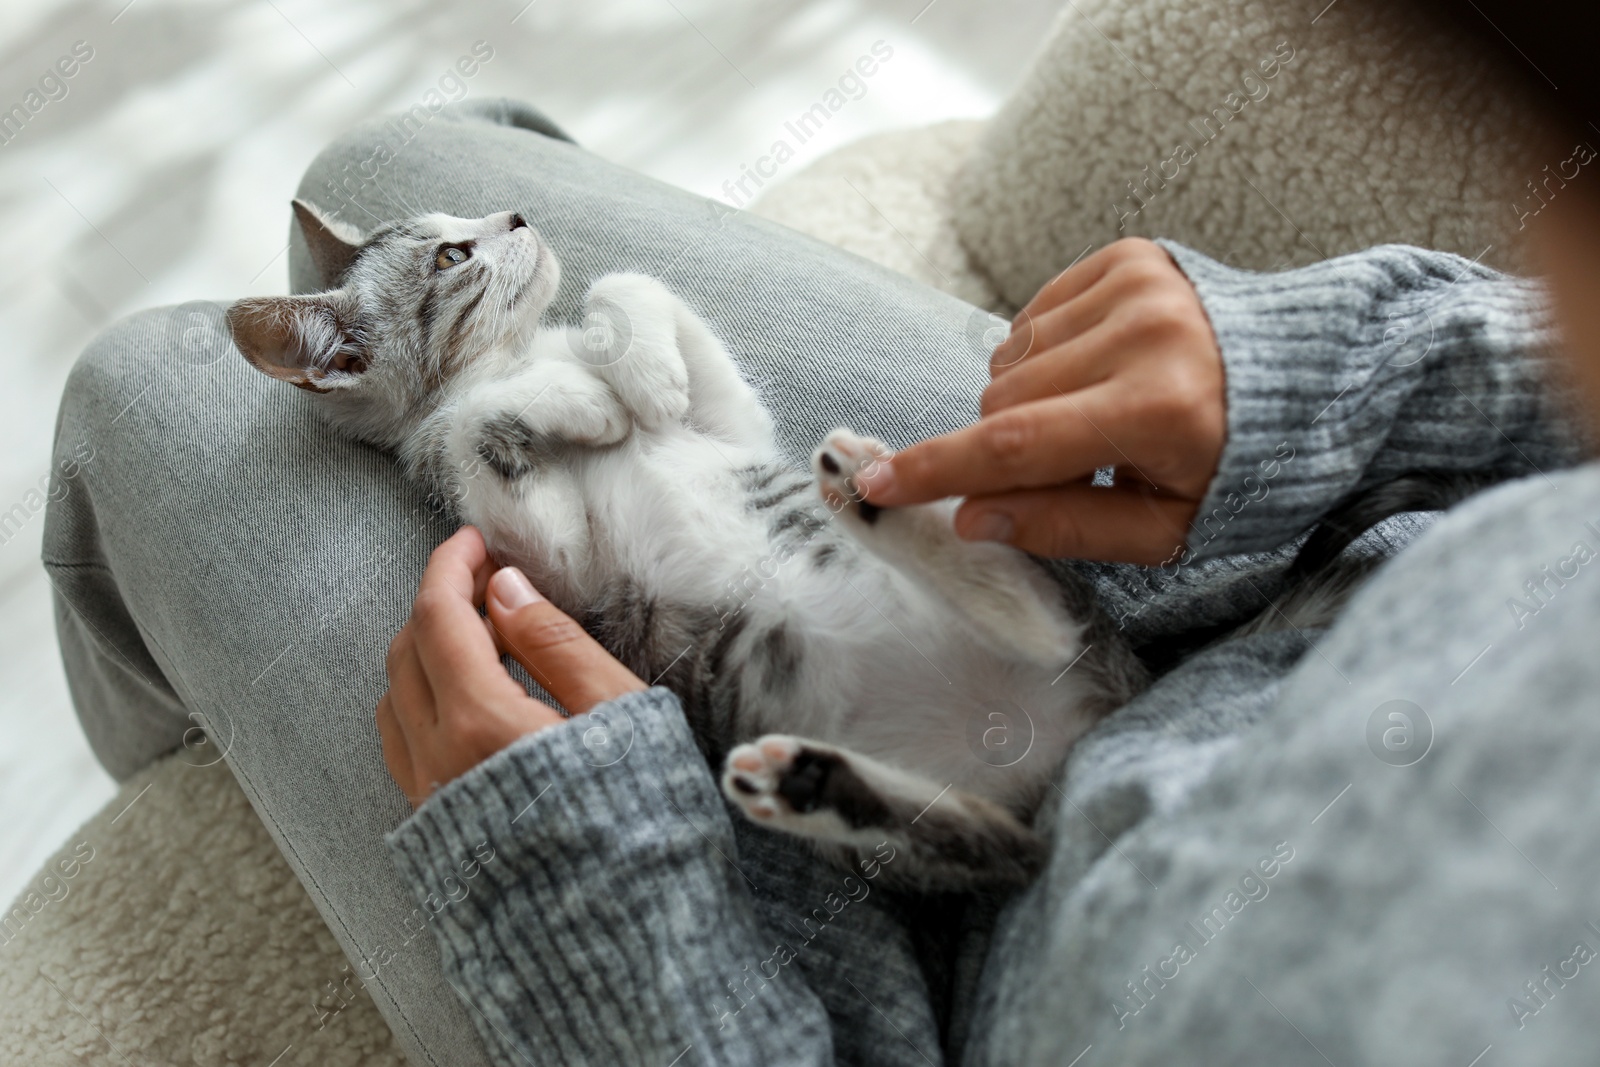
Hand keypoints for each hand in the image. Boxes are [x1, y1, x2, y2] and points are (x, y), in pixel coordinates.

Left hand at [376, 526, 645, 808]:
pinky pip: (402, 745)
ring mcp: (430, 798)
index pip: (440, 617)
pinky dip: (419, 701)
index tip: (473, 540)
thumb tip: (505, 589)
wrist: (629, 939)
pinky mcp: (436, 830)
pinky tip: (463, 700)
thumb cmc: (641, 822)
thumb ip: (557, 646)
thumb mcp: (618, 715)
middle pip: (406, 652)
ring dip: (423, 651)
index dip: (451, 566)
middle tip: (484, 580)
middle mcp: (438, 759)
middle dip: (437, 602)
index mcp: (481, 723)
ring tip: (478, 637)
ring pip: (394, 700)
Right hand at [858, 239, 1225, 563]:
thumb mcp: (1167, 528)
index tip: (877, 484)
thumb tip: (972, 517)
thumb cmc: (1237, 465)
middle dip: (1011, 442)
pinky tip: (1096, 371)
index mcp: (1162, 411)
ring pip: (1011, 356)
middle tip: (1069, 460)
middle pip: (1005, 400)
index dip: (939, 469)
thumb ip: (1069, 527)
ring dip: (1028, 396)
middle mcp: (1146, 334)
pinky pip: (1034, 316)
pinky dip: (1045, 353)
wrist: (1316, 372)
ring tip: (1093, 411)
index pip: (1019, 444)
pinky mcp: (1129, 256)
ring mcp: (1136, 285)